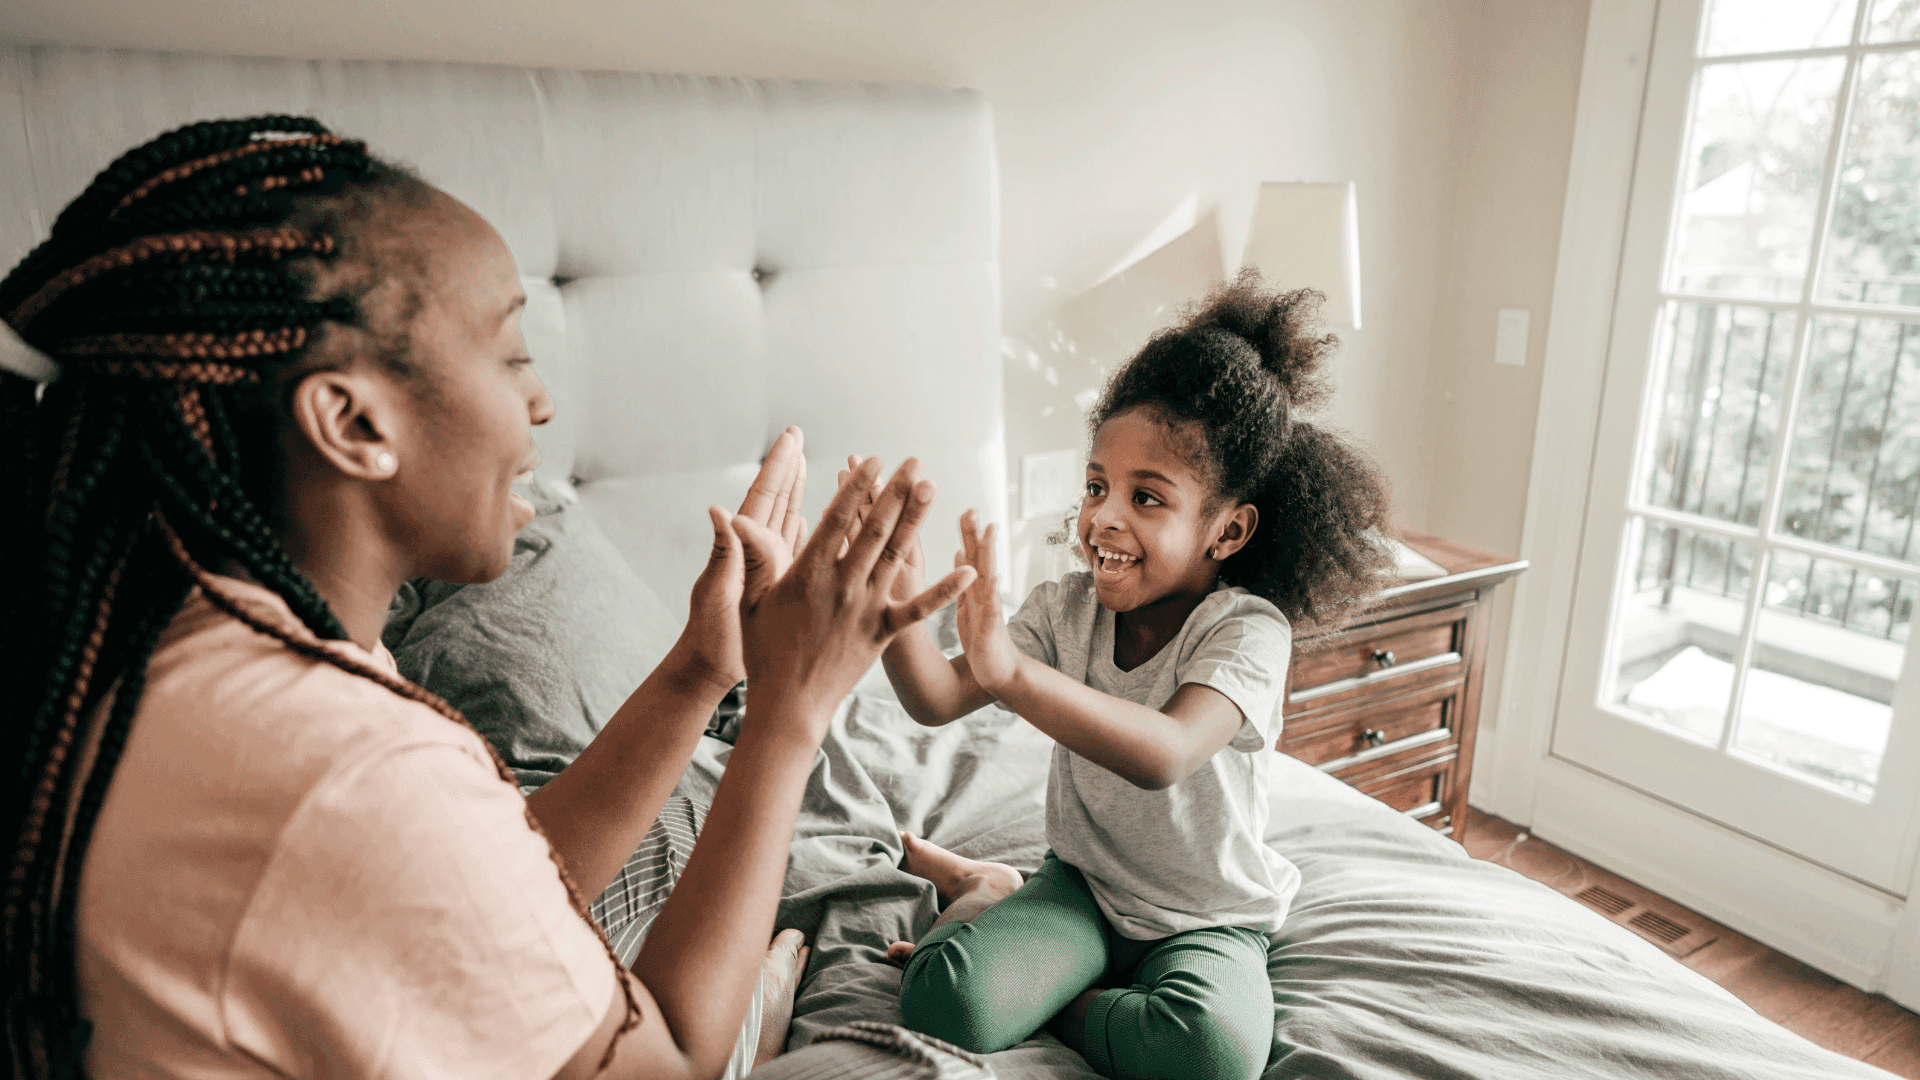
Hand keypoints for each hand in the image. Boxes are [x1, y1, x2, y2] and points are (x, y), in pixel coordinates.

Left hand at [683, 426, 808, 688]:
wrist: (711, 668)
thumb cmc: (712, 634)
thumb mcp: (718, 592)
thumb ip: (723, 552)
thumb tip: (716, 509)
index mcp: (745, 547)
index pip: (765, 497)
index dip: (779, 466)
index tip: (792, 437)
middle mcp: (757, 550)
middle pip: (776, 499)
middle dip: (788, 467)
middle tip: (798, 436)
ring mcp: (768, 565)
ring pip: (788, 518)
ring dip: (798, 490)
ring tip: (808, 463)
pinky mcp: (779, 583)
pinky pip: (798, 547)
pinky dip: (809, 527)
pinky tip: (820, 517)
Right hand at [732, 457, 976, 741]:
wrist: (789, 704)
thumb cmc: (763, 651)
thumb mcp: (750, 600)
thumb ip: (751, 554)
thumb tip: (727, 513)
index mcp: (809, 574)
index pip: (838, 519)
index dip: (857, 487)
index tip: (874, 460)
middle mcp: (843, 586)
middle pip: (875, 529)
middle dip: (896, 492)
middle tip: (914, 462)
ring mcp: (867, 609)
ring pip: (897, 556)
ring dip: (916, 520)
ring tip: (931, 488)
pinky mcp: (883, 633)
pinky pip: (920, 609)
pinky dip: (945, 590)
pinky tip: (970, 571)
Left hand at [953, 509, 1019, 693]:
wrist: (1000, 672)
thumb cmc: (983, 640)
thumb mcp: (967, 605)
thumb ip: (963, 579)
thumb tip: (959, 551)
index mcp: (973, 589)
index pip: (969, 554)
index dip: (967, 532)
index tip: (965, 509)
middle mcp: (983, 594)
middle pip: (979, 557)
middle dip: (975, 532)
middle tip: (971, 507)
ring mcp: (989, 607)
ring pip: (987, 574)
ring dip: (989, 552)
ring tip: (989, 529)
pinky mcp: (992, 625)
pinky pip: (992, 605)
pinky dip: (992, 589)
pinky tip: (994, 575)